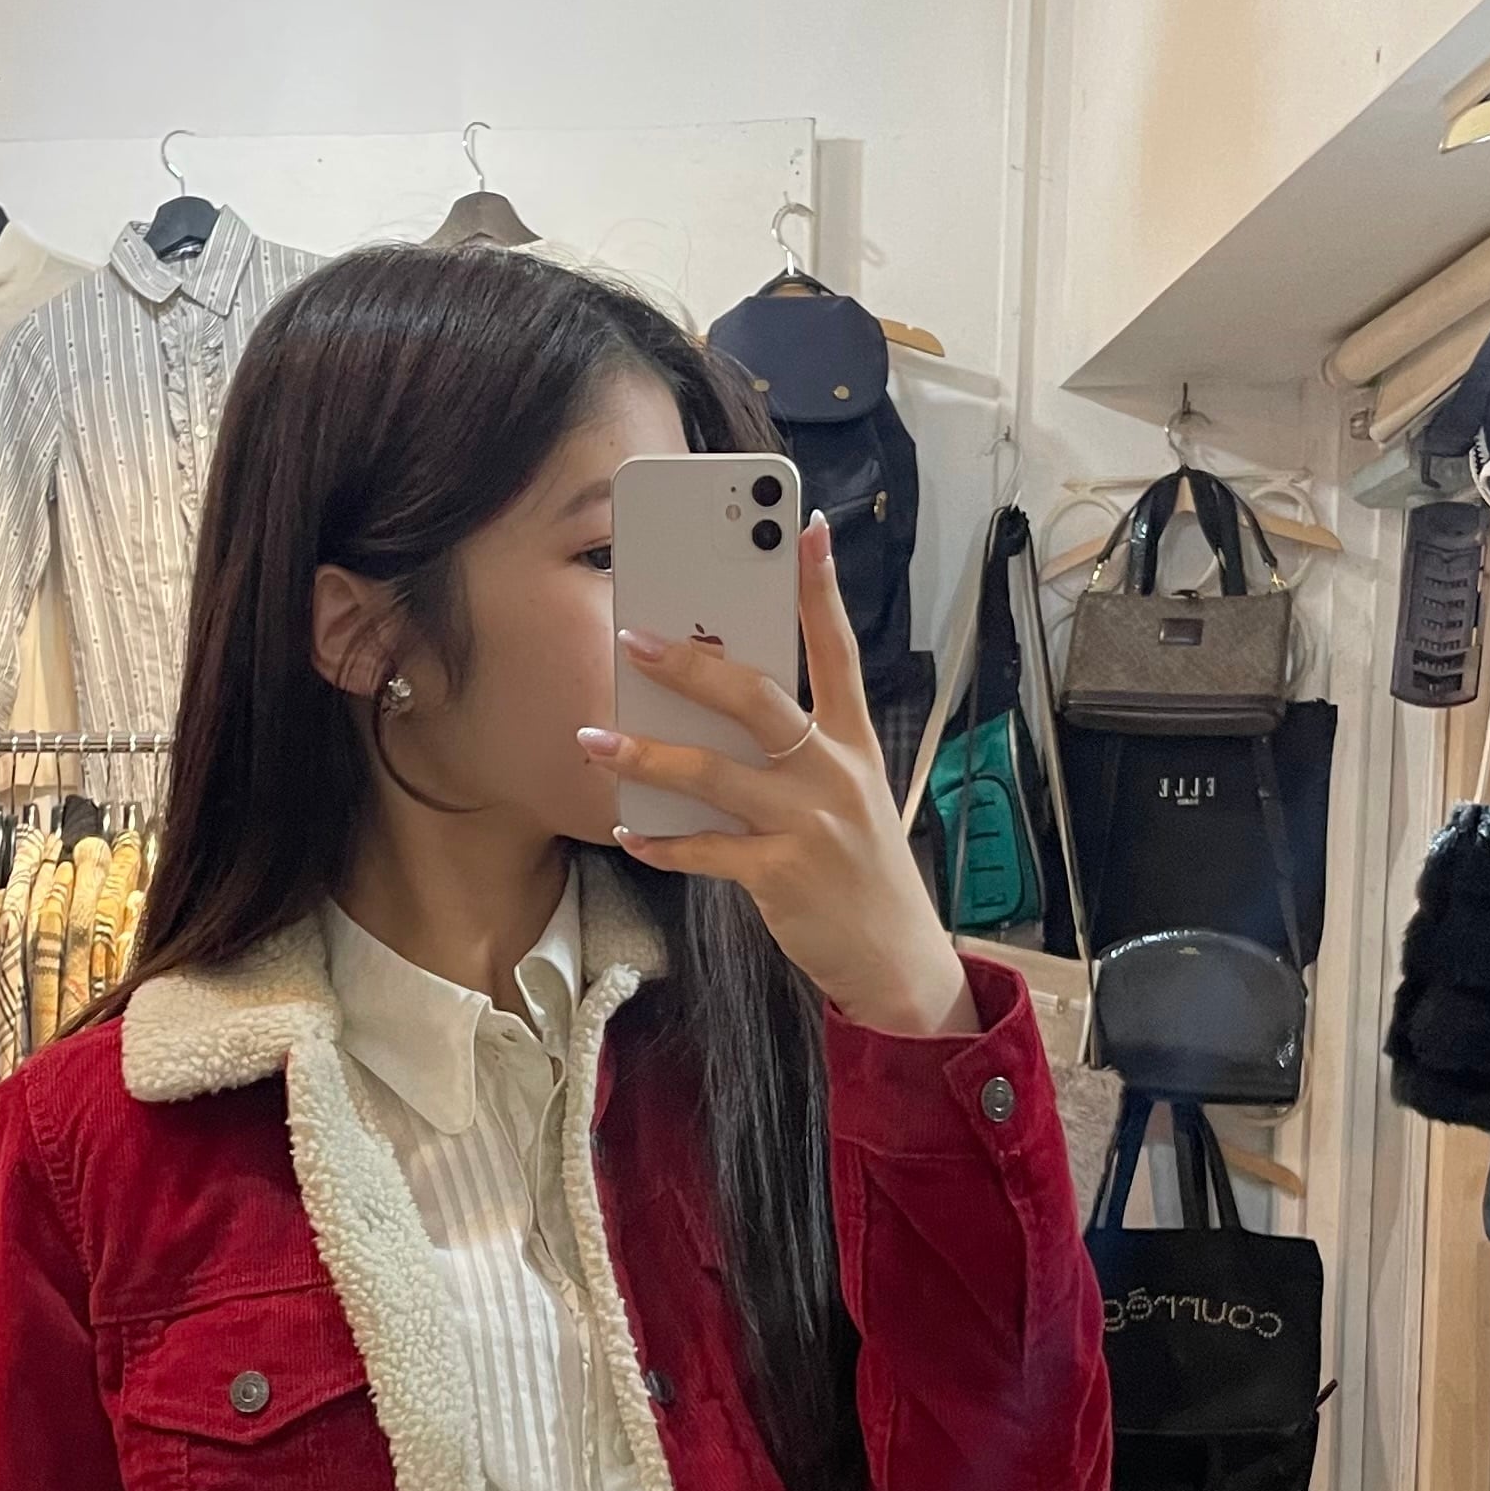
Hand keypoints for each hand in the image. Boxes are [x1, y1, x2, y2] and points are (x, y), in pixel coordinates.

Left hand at [578, 512, 977, 1040]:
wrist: (897, 960)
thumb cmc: (856, 869)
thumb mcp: (844, 798)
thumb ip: (792, 755)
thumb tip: (706, 713)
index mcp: (853, 744)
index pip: (838, 651)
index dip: (821, 590)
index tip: (802, 529)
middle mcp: (835, 774)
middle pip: (761, 700)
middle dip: (694, 666)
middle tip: (634, 638)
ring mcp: (811, 825)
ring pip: (717, 774)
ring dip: (647, 756)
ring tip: (593, 739)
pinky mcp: (785, 876)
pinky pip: (708, 851)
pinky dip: (663, 844)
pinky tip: (628, 835)